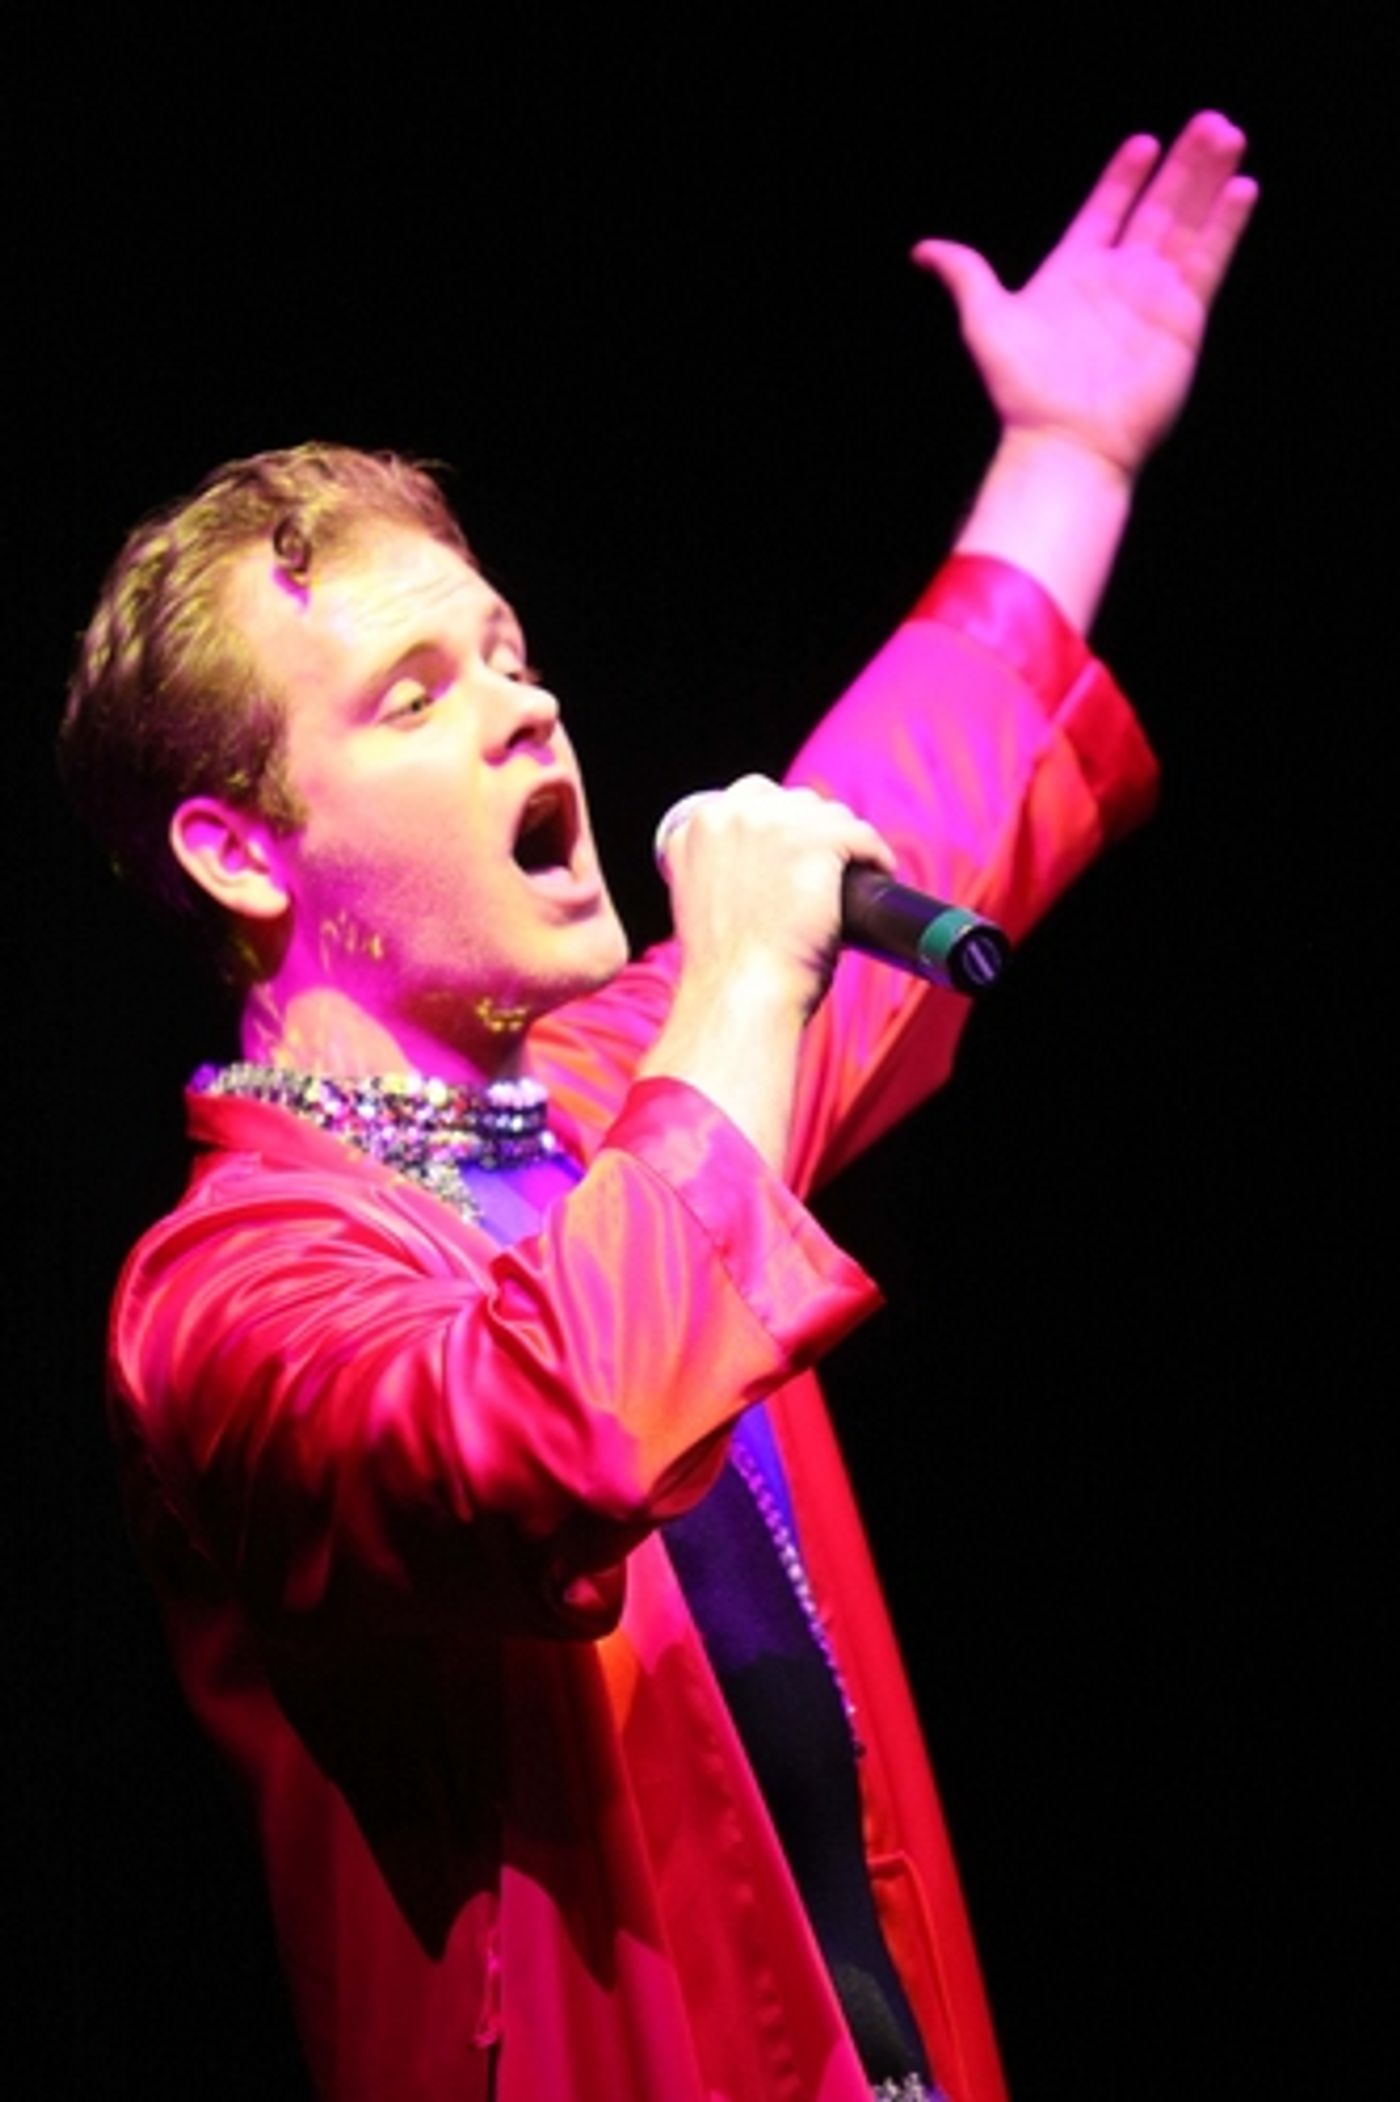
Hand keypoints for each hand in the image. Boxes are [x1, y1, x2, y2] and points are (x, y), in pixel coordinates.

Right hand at [658, 777, 895, 1021]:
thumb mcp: (702, 901)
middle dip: (813, 830)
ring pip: (829, 815)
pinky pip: (861, 834)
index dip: (781, 825)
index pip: (752, 800)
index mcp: (695, 827)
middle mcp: (729, 815)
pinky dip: (875, 854)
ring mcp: (773, 824)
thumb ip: (721, 870)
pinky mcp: (815, 841)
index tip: (796, 852)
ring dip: (845, 842)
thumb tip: (762, 867)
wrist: (739, 993)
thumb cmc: (726, 967)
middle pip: (792, 801)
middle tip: (827, 870)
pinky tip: (879, 872)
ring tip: (854, 875)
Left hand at [912, 111, 1256, 477]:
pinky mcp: (1184, 318)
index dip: (1123, 177)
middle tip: (1208, 122)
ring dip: (1208, 180)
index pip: (1105, 210)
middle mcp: (1118, 279)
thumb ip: (966, 275)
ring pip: (1188, 224)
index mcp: (1074, 271)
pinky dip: (1226, 225)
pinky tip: (1243, 188)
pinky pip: (1209, 261)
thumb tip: (922, 250)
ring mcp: (1154, 296)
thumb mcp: (986, 320)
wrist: (1065, 440)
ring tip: (1227, 133)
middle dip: (1182, 165)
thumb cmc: (1023, 387)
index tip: (1143, 142)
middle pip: (1157, 208)